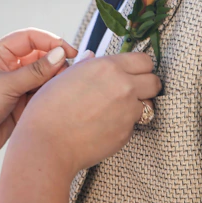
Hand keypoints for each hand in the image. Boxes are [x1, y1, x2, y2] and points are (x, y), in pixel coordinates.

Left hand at [0, 29, 77, 166]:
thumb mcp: (5, 84)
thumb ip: (36, 70)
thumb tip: (61, 54)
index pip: (29, 38)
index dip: (50, 41)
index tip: (69, 51)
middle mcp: (6, 68)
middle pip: (38, 56)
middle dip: (55, 61)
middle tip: (70, 71)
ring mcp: (13, 87)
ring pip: (42, 77)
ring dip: (54, 79)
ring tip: (65, 85)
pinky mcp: (20, 106)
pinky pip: (40, 95)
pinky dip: (49, 95)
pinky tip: (57, 98)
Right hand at [10, 52, 161, 178]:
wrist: (46, 144)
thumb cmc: (48, 110)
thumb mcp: (64, 77)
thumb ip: (87, 66)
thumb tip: (92, 58)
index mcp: (107, 67)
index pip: (144, 60)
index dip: (139, 67)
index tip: (133, 72)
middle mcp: (123, 86)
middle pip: (155, 81)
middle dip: (146, 85)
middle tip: (132, 90)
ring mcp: (127, 112)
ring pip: (147, 105)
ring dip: (137, 106)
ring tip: (115, 110)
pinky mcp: (126, 133)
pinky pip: (133, 124)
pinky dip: (124, 124)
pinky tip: (104, 126)